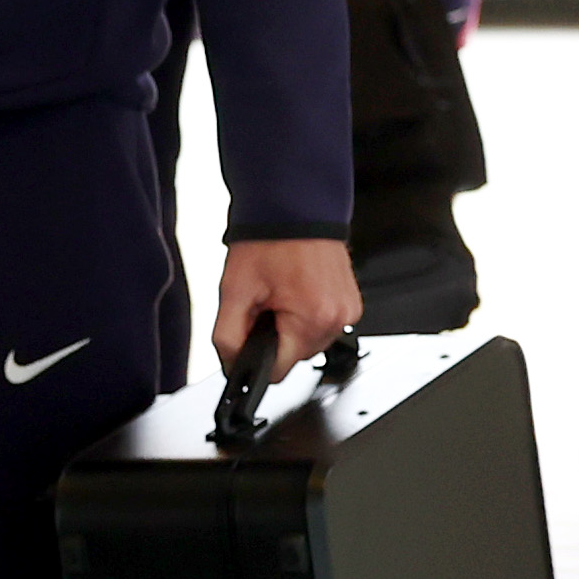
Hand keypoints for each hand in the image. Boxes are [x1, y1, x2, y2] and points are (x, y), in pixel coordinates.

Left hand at [212, 239, 359, 379]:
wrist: (294, 206)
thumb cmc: (268, 240)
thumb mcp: (234, 290)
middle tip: (263, 301)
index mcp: (312, 321)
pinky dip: (306, 314)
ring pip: (309, 342)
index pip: (279, 371)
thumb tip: (232, 366)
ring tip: (281, 291)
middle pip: (295, 356)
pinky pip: (323, 324)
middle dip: (274, 335)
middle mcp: (337, 320)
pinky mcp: (350, 303)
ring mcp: (347, 311)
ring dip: (291, 325)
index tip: (247, 337)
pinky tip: (296, 290)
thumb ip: (228, 335)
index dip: (255, 358)